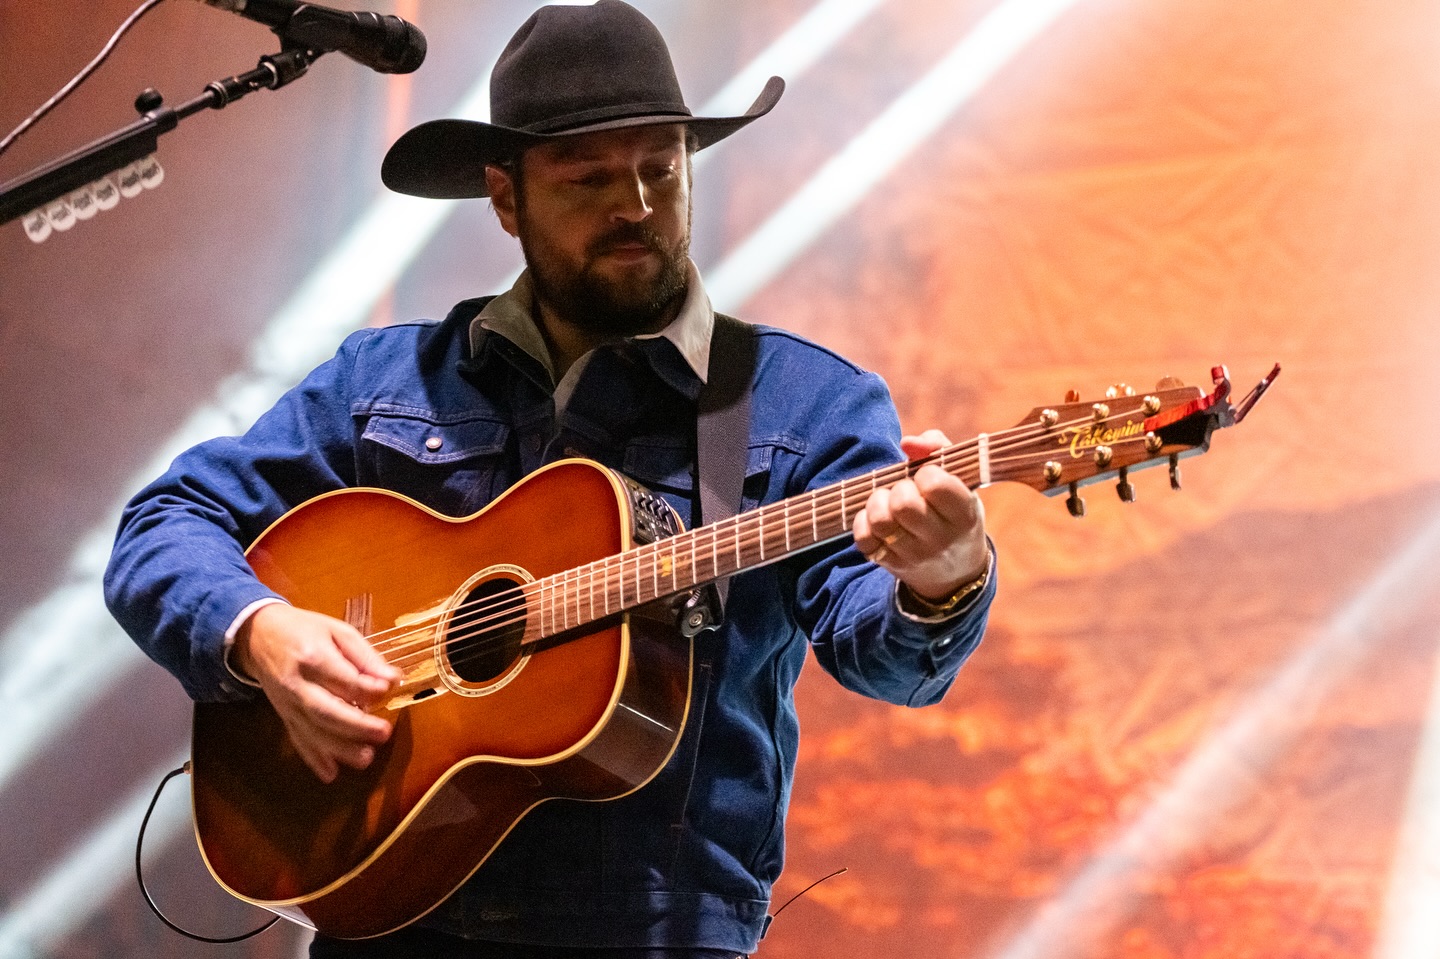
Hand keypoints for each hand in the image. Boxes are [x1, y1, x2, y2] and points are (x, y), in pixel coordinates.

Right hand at [233, 603, 402, 782]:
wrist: (258, 637)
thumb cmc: (304, 630)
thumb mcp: (337, 631)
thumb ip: (365, 656)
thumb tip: (392, 679)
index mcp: (312, 657)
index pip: (343, 679)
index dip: (368, 688)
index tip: (389, 689)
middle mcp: (297, 685)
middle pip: (326, 711)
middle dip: (356, 726)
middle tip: (384, 733)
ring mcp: (288, 704)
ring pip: (312, 731)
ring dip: (340, 749)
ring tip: (366, 758)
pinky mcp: (284, 716)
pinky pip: (298, 740)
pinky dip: (314, 759)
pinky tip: (331, 774)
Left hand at [852, 429, 988, 601]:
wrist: (955, 570)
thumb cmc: (953, 511)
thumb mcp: (959, 481)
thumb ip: (937, 449)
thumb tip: (907, 443)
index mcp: (964, 515)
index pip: (935, 485)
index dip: (926, 473)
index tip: (928, 477)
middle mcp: (942, 540)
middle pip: (903, 504)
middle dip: (899, 488)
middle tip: (906, 490)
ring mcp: (915, 556)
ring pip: (880, 521)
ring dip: (877, 503)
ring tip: (887, 502)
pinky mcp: (891, 564)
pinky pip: (864, 539)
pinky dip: (863, 523)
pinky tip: (877, 520)